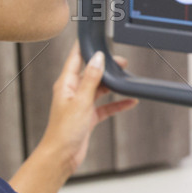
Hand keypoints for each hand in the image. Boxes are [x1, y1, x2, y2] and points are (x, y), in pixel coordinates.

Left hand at [39, 44, 138, 174]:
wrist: (61, 156)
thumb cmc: (64, 131)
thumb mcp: (81, 101)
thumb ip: (91, 79)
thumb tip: (98, 58)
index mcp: (65, 84)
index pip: (75, 58)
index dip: (85, 46)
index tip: (94, 36)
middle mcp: (72, 92)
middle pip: (91, 72)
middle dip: (106, 66)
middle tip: (122, 62)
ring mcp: (80, 104)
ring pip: (99, 88)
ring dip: (112, 85)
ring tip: (127, 79)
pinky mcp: (88, 117)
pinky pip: (105, 106)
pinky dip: (117, 103)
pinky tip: (130, 102)